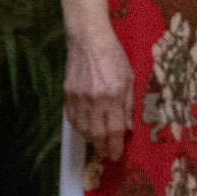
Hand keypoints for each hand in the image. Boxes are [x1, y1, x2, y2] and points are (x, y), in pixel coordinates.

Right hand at [63, 27, 134, 162]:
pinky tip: (85, 131)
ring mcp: (78, 99)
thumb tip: (128, 127)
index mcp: (113, 95)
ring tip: (98, 145)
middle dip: (103, 148)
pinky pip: (72, 119)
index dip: (115, 146)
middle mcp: (94, 100)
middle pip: (97, 134)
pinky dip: (79, 128)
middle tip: (107, 154)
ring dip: (90, 141)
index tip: (116, 155)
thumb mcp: (129, 78)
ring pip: (83, 129)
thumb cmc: (114, 56)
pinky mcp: (68, 95)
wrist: (89, 40)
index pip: (114, 129)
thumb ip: (128, 104)